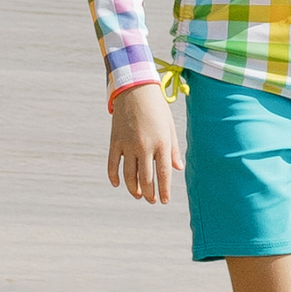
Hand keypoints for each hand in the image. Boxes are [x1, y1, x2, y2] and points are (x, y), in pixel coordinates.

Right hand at [106, 85, 180, 205]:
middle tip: (151, 201)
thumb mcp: (170, 127)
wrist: (135, 90)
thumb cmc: (157, 108)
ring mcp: (128, 145)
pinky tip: (118, 184)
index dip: (164, 190)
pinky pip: (112, 164)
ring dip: (133, 188)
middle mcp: (144, 146)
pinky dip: (114, 176)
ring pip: (129, 175)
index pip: (163, 174)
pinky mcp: (115, 141)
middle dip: (149, 193)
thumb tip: (178, 169)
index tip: (164, 201)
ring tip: (138, 195)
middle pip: (146, 178)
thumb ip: (173, 149)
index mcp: (161, 143)